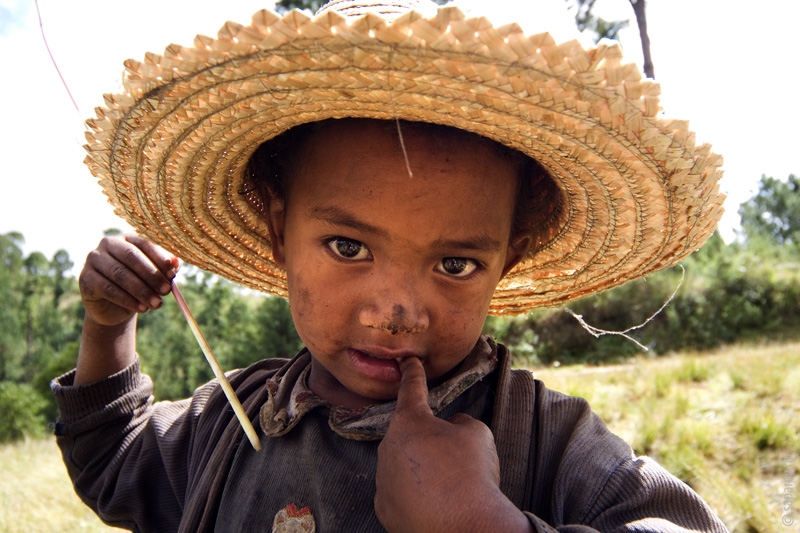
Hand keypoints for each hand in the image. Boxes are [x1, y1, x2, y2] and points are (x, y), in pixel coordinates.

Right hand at [79, 234, 177, 326]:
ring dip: (141, 290)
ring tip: (157, 304)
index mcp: (128, 238)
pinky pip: (108, 289)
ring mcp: (94, 260)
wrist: (114, 307)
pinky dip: (127, 300)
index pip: (145, 243)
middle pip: (132, 257)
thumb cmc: (138, 286)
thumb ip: (165, 268)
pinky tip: (142, 308)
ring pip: (120, 274)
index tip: (174, 273)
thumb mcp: (154, 277)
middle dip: (152, 275)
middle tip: (166, 290)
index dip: (160, 258)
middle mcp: (108, 244)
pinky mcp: (85, 278)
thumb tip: (177, 263)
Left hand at [375, 358, 531, 532]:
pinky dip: (414, 494)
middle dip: (427, 440)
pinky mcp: (384, 507)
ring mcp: (382, 479)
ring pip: (402, 464)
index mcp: (409, 422)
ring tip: (448, 485)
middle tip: (452, 457)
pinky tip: (434, 502)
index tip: (406, 361)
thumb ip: (458, 422)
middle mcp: (388, 447)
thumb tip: (450, 427)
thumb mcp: (476, 433)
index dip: (412, 373)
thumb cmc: (472, 474)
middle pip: (408, 435)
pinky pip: (399, 492)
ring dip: (421, 469)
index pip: (411, 389)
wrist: (465, 526)